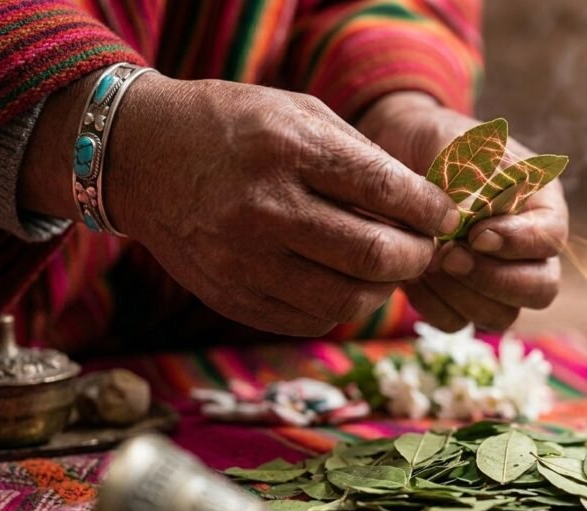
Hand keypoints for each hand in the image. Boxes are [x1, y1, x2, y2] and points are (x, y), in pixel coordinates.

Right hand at [21, 75, 460, 335]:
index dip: (430, 210)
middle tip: (425, 248)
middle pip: (373, 256)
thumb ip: (362, 158)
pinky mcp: (230, 296)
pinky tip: (342, 281)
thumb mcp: (300, 114)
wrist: (141, 156)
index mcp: (288, 150)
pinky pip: (310, 319)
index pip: (384, 190)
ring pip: (346, 299)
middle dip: (417, 257)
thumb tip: (424, 208)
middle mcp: (264, 209)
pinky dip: (341, 305)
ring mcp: (243, 260)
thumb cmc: (235, 127)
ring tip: (387, 267)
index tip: (446, 216)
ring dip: (384, 288)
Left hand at [359, 92, 568, 330]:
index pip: (552, 238)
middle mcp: (528, 249)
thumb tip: (478, 220)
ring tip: (428, 261)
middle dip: (494, 279)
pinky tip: (413, 275)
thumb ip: (475, 177)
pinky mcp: (461, 298)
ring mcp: (497, 279)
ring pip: (503, 316)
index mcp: (541, 204)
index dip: (518, 243)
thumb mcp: (459, 143)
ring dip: (463, 296)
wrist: (399, 154)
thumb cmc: (437, 142)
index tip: (476, 234)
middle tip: (449, 256)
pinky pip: (458, 323)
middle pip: (541, 288)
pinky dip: (434, 305)